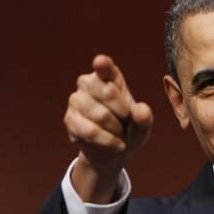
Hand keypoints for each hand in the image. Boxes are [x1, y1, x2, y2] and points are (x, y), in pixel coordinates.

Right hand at [64, 54, 152, 201]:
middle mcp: (88, 82)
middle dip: (123, 114)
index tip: (101, 62)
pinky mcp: (69, 119)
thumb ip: (144, 118)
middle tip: (126, 122)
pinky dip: (107, 141)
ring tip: (119, 134)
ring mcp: (76, 99)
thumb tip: (142, 110)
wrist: (112, 151)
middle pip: (108, 93)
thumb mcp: (142, 126)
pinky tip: (114, 145)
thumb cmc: (129, 130)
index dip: (103, 64)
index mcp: (109, 75)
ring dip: (116, 131)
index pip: (104, 66)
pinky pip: (90, 131)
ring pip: (100, 115)